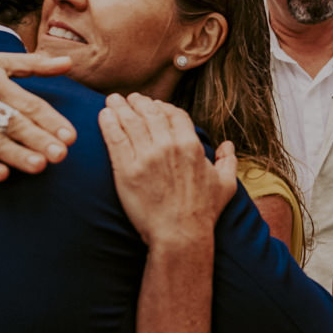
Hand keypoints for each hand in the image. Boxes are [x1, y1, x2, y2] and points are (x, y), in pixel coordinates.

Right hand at [0, 53, 76, 181]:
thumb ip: (34, 65)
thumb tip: (67, 63)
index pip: (29, 104)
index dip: (51, 121)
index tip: (71, 136)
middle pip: (14, 124)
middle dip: (38, 140)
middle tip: (61, 155)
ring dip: (16, 154)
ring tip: (39, 166)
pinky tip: (1, 175)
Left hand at [99, 93, 237, 247]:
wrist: (180, 234)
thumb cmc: (204, 212)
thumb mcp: (225, 184)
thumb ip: (228, 161)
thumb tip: (228, 145)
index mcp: (190, 144)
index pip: (174, 114)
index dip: (163, 107)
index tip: (154, 105)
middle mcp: (168, 145)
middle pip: (150, 113)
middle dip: (138, 102)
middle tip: (129, 98)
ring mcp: (146, 156)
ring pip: (130, 121)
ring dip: (120, 107)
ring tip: (112, 100)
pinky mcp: (127, 169)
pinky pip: (115, 139)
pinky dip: (108, 123)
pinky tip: (104, 115)